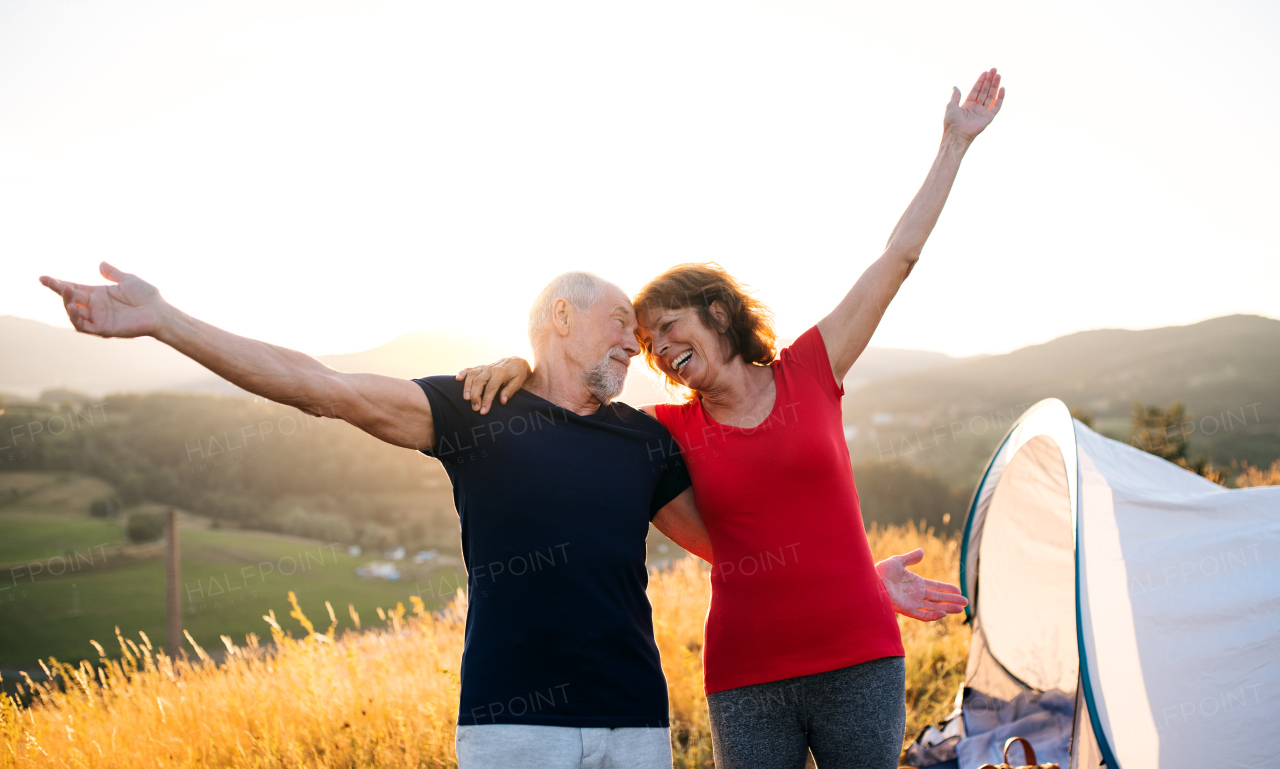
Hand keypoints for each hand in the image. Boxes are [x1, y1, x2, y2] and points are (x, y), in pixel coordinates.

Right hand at [38, 262, 167, 338]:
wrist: (160, 312)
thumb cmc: (147, 296)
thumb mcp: (128, 280)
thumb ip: (113, 273)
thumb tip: (100, 263)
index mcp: (98, 294)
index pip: (73, 288)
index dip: (58, 284)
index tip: (43, 278)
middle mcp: (95, 306)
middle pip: (70, 299)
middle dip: (59, 290)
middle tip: (52, 282)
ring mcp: (98, 318)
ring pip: (73, 313)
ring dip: (67, 303)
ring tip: (66, 290)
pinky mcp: (103, 329)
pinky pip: (84, 326)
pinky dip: (76, 318)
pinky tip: (74, 308)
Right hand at [455, 356, 531, 413]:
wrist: (515, 361)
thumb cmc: (518, 373)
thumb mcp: (518, 381)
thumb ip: (510, 391)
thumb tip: (502, 401)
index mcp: (500, 372)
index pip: (491, 387)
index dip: (486, 400)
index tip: (483, 411)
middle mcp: (490, 369)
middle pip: (479, 381)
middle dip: (475, 395)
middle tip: (475, 408)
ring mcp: (484, 367)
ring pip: (472, 375)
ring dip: (467, 387)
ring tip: (466, 399)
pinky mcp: (480, 368)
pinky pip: (469, 369)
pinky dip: (462, 373)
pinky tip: (457, 379)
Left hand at [875, 548, 967, 621]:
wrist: (869, 580)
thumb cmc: (880, 571)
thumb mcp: (898, 561)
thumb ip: (910, 558)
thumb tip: (922, 551)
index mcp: (916, 583)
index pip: (936, 587)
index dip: (947, 589)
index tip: (959, 590)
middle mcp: (916, 594)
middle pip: (938, 599)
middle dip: (952, 600)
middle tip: (966, 602)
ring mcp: (912, 602)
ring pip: (934, 607)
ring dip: (947, 608)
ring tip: (961, 609)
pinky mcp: (907, 610)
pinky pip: (922, 615)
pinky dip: (932, 615)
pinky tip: (943, 613)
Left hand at [944, 67, 1004, 141]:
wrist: (956, 134)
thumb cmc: (951, 122)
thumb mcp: (951, 105)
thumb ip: (955, 96)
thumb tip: (955, 86)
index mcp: (967, 105)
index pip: (976, 90)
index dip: (980, 81)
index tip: (985, 72)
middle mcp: (976, 108)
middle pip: (984, 91)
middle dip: (989, 81)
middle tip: (994, 70)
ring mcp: (983, 113)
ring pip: (991, 96)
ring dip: (995, 86)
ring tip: (998, 75)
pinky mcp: (988, 118)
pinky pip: (996, 106)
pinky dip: (1000, 98)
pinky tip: (1002, 89)